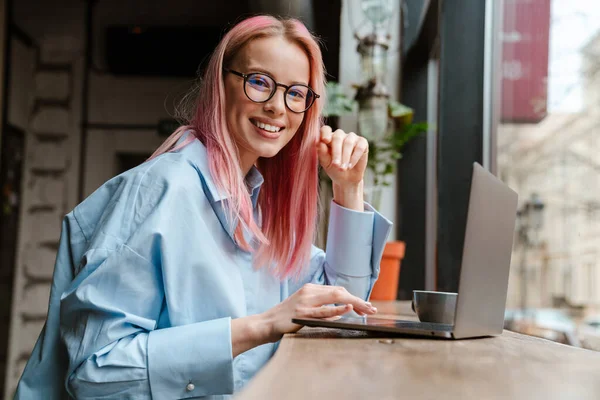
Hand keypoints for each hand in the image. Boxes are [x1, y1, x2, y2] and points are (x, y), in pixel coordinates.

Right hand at [260, 283, 376, 342]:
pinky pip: (323, 311)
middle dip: (358, 300)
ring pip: (335, 298)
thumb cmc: (286, 318)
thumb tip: (342, 310)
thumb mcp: (305, 307)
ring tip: (366, 310)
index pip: (337, 290)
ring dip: (354, 304)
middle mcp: (309, 291)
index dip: (353, 298)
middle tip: (371, 309)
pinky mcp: (302, 314)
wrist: (267, 323)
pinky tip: (348, 310)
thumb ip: (321, 306)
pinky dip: (337, 310)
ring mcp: (306, 302)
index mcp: (310, 289)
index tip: (365, 306)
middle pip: (339, 292)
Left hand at [317, 125, 368, 186]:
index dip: (325, 133)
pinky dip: (354, 157)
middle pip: (337, 137)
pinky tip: (350, 166)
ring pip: (348, 142)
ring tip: (343, 169)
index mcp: (328, 137)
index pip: (325, 130)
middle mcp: (340, 135)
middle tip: (336, 165)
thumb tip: (318, 142)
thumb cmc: (334, 169)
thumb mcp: (326, 163)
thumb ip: (322, 152)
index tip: (325, 140)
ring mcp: (352, 137)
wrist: (346, 179)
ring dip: (345, 157)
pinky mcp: (362, 142)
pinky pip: (359, 147)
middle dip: (336, 152)